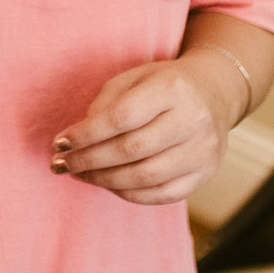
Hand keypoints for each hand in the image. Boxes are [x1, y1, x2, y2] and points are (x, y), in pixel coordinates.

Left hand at [52, 55, 237, 206]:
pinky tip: (108, 184)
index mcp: (172, 88)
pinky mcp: (205, 174)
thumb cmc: (162, 85)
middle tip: (62, 164)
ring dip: (104, 180)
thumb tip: (79, 140)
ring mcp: (203, 151)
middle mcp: (193, 120)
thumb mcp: (133, 78)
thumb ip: (105, 104)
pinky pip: (162, 194)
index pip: (121, 117)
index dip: (86, 134)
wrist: (213, 94)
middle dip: (89, 160)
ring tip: (80, 175)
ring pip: (145, 177)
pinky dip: (129, 194)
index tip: (59, 142)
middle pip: (132, 150)